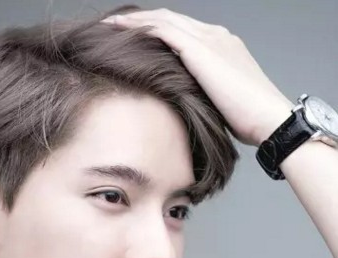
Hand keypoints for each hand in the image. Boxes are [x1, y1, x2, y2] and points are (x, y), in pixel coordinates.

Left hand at [101, 8, 293, 145]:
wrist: (268, 118)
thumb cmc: (248, 119)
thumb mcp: (218, 101)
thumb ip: (199, 93)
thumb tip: (179, 105)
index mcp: (220, 46)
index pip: (180, 30)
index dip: (154, 31)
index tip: (131, 39)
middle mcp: (215, 35)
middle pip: (168, 19)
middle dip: (139, 21)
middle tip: (113, 27)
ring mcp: (209, 39)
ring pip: (163, 19)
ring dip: (134, 21)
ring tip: (110, 26)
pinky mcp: (201, 49)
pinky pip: (163, 30)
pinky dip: (141, 29)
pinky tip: (121, 33)